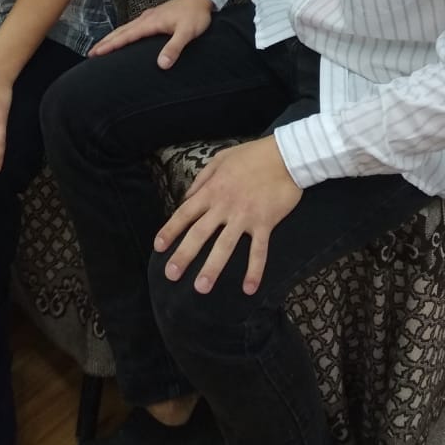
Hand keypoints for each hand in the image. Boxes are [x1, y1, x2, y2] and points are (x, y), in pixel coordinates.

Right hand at [89, 0, 213, 68]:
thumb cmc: (195, 15)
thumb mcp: (187, 32)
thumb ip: (174, 47)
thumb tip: (162, 64)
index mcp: (150, 22)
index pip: (126, 36)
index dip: (110, 45)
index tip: (96, 53)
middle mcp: (146, 18)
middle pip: (120, 31)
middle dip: (105, 42)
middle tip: (90, 54)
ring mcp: (149, 17)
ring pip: (125, 28)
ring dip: (112, 38)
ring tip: (101, 47)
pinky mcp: (153, 17)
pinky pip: (132, 27)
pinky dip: (122, 33)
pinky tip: (123, 37)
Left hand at [154, 136, 302, 295]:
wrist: (285, 156)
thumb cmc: (251, 156)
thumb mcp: (220, 159)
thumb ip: (202, 179)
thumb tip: (187, 198)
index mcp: (212, 190)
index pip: (185, 213)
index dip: (170, 230)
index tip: (158, 247)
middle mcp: (224, 206)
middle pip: (199, 234)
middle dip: (184, 255)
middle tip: (171, 275)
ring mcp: (245, 216)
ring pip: (225, 246)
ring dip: (212, 268)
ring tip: (200, 288)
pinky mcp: (265, 223)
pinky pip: (258, 251)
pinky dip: (254, 271)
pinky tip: (249, 289)